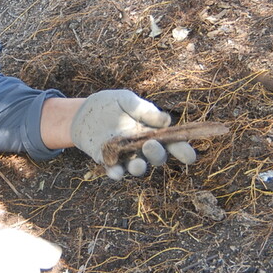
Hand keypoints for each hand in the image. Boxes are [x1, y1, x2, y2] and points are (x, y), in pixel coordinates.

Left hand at [70, 90, 196, 179]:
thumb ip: (144, 110)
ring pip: (137, 168)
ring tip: (137, 165)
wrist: (83, 112)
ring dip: (138, 168)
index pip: (172, 143)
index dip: (183, 151)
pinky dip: (115, 173)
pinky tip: (114, 172)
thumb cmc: (110, 104)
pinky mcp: (107, 161)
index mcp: (152, 132)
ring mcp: (125, 156)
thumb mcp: (127, 100)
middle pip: (156, 157)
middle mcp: (141, 147)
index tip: (189, 157)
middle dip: (157, 154)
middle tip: (150, 144)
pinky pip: (114, 171)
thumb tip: (166, 121)